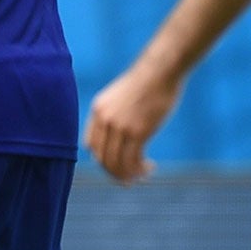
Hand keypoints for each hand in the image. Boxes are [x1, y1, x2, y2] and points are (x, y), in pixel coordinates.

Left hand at [85, 62, 178, 183]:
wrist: (160, 71)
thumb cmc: (146, 82)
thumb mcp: (120, 96)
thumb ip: (114, 114)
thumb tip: (119, 134)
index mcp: (98, 110)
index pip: (91, 144)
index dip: (102, 158)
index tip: (117, 162)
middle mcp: (105, 120)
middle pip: (102, 158)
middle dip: (114, 172)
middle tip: (128, 179)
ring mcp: (120, 126)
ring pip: (117, 162)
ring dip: (128, 174)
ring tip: (141, 176)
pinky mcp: (138, 131)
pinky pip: (133, 160)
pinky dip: (139, 169)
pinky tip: (149, 167)